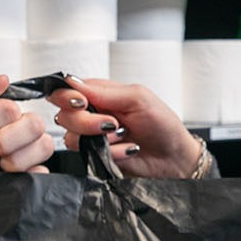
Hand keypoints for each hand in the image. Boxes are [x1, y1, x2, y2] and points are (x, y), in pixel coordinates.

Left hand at [0, 76, 55, 196]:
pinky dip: (31, 173)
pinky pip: (40, 173)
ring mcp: (8, 156)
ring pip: (42, 146)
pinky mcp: (11, 180)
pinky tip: (7, 175)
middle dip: (7, 138)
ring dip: (19, 156)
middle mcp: (1, 131)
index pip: (12, 105)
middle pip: (34, 124)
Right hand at [48, 75, 202, 179]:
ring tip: (124, 136)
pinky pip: (88, 156)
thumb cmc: (163, 125)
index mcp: (101, 95)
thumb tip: (73, 83)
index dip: (67, 96)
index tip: (82, 103)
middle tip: (112, 123)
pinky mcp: (97, 157)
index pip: (67, 91)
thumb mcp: (138, 98)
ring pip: (72, 138)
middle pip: (65, 116)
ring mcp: (94, 138)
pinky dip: (112, 154)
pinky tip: (128, 150)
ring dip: (102, 139)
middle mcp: (94, 115)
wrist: (175, 157)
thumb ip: (103, 91)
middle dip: (87, 122)